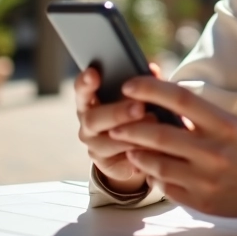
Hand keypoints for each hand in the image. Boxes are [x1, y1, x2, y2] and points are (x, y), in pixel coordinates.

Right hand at [74, 67, 157, 195]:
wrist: (135, 150)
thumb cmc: (135, 114)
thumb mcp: (137, 98)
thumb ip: (143, 85)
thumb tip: (152, 69)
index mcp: (90, 102)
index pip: (81, 91)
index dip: (85, 83)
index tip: (94, 73)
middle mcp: (87, 125)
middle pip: (93, 119)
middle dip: (117, 112)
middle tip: (140, 107)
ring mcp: (94, 147)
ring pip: (106, 143)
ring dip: (131, 135)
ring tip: (154, 125)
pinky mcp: (108, 166)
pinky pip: (121, 162)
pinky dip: (139, 153)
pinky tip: (155, 147)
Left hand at [109, 76, 236, 220]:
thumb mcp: (233, 124)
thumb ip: (199, 117)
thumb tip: (157, 103)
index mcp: (225, 125)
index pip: (180, 99)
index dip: (150, 89)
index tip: (128, 85)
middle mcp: (215, 152)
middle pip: (158, 134)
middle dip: (129, 128)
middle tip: (114, 124)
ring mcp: (207, 180)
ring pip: (156, 164)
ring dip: (137, 154)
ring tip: (129, 147)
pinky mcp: (202, 202)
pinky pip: (166, 187)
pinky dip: (153, 176)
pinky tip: (151, 170)